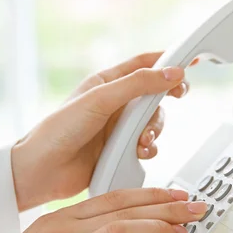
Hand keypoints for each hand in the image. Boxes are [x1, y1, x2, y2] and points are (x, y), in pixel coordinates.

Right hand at [0, 188, 207, 232]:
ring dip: (159, 226)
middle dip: (164, 205)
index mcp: (58, 218)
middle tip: (193, 205)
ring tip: (185, 228)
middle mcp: (64, 229)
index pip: (112, 197)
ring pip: (122, 227)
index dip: (147, 195)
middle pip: (124, 207)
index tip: (172, 195)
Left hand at [11, 52, 191, 210]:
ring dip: (154, 130)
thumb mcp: (100, 100)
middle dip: (164, 100)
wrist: (43, 171)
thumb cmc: (59, 131)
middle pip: (154, 95)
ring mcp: (117, 128)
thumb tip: (171, 72)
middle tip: (178, 97)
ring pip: (152, 122)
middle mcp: (113, 104)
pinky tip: (139, 153)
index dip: (168, 61)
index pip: (144, 64)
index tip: (189, 60)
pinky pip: (146, 145)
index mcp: (106, 83)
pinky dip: (148, 149)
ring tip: (142, 141)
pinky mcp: (119, 150)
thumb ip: (137, 84)